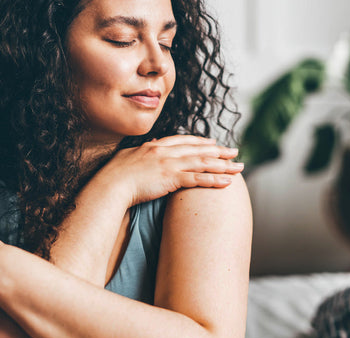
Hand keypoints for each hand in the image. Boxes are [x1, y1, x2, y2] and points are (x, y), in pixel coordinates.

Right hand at [97, 135, 242, 206]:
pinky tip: (227, 182)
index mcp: (155, 145)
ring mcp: (170, 164)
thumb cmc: (114, 175)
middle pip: (198, 150)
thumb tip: (148, 144)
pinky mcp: (172, 178)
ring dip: (223, 165)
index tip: (213, 143)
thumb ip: (140, 151)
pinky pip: (198, 179)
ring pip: (203, 163)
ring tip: (239, 168)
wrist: (110, 185)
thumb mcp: (128, 157)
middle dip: (219, 152)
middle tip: (235, 152)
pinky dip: (214, 180)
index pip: (184, 141)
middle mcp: (166, 151)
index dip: (201, 142)